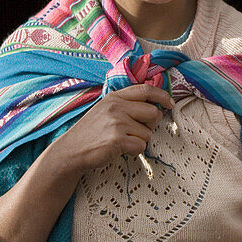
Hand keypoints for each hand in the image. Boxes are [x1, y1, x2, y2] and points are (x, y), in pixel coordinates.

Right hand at [48, 84, 174, 176]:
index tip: (170, 103)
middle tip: (137, 131)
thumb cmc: (91, 131)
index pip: (146, 90)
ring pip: (148, 133)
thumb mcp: (105, 109)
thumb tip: (154, 106)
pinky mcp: (117, 140)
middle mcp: (117, 107)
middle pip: (153, 112)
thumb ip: (126, 104)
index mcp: (115, 97)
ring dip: (139, 141)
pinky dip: (134, 151)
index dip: (162, 96)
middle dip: (151, 125)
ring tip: (123, 141)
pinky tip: (121, 150)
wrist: (71, 150)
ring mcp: (117, 123)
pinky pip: (141, 146)